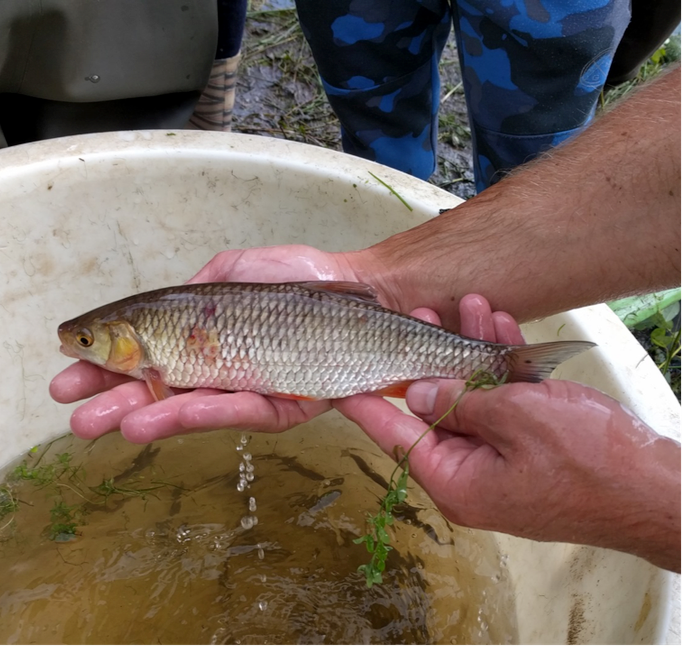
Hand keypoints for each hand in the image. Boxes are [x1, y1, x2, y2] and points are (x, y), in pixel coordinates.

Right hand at [50, 245, 364, 442]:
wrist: (361, 292)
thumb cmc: (300, 278)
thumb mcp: (234, 270)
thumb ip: (197, 289)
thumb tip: (165, 307)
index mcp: (205, 333)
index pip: (146, 350)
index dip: (107, 358)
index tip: (67, 360)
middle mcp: (221, 365)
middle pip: (159, 387)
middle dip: (111, 398)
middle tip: (69, 409)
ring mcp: (248, 389)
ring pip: (188, 407)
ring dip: (139, 415)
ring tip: (95, 424)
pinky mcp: (281, 407)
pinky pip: (235, 412)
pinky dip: (193, 414)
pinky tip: (150, 420)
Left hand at [335, 300, 681, 571]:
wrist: (656, 488)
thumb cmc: (589, 463)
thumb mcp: (516, 420)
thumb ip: (459, 402)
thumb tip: (415, 392)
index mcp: (454, 480)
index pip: (393, 435)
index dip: (363, 401)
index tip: (335, 378)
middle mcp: (469, 472)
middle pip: (431, 408)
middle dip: (428, 357)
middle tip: (417, 315)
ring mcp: (498, 457)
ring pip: (470, 395)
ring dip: (470, 349)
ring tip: (469, 305)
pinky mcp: (526, 442)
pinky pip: (502, 400)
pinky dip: (500, 364)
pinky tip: (498, 325)